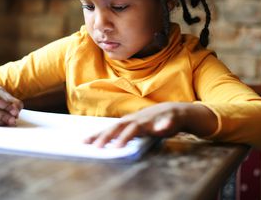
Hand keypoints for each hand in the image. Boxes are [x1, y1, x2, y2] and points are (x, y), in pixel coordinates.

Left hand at [85, 102, 216, 147]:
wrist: (177, 111)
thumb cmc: (153, 121)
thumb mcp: (137, 127)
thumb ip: (124, 133)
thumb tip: (104, 140)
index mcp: (129, 121)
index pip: (110, 128)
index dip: (97, 135)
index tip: (84, 143)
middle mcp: (138, 119)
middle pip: (119, 127)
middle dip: (107, 137)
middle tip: (96, 148)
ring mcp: (152, 119)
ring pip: (139, 126)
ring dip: (128, 135)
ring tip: (119, 145)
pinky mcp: (168, 119)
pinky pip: (167, 122)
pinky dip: (164, 125)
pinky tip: (162, 130)